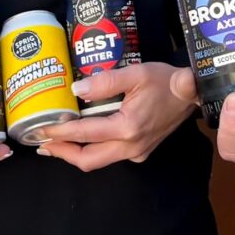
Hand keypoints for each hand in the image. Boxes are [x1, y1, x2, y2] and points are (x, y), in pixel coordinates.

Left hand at [38, 62, 193, 170]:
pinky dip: (93, 150)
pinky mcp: (141, 151)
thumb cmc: (165, 80)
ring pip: (98, 161)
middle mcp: (130, 146)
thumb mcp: (136, 73)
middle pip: (88, 159)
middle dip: (62, 152)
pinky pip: (110, 156)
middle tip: (42, 142)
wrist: (192, 94)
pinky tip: (84, 138)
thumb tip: (76, 89)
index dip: (61, 131)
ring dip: (75, 153)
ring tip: (56, 142)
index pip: (86, 133)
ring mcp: (137, 152)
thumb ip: (106, 81)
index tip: (42, 128)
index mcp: (128, 127)